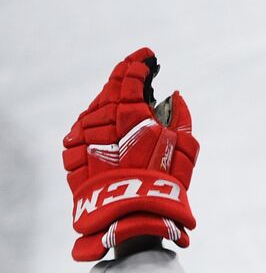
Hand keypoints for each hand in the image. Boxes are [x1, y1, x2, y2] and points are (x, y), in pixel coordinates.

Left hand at [63, 48, 199, 261]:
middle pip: (110, 87)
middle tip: (136, 74)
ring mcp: (83, 134)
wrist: (129, 215)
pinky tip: (107, 128)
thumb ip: (181, 116)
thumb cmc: (164, 182)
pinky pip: (83, 128)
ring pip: (95, 107)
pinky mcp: (72, 152)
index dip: (140, 63)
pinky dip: (96, 122)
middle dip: (124, 78)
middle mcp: (102, 118)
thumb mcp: (186, 148)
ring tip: (124, 105)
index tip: (148, 57)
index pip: (130, 76)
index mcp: (130, 112)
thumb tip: (174, 96)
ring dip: (110, 102)